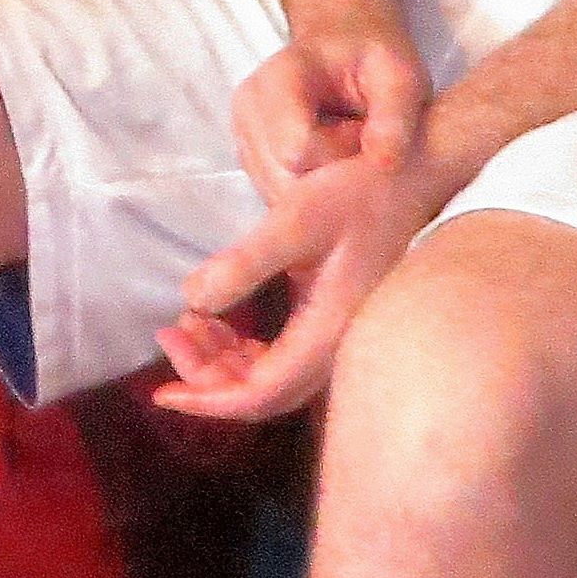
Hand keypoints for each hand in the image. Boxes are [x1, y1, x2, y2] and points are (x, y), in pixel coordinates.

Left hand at [151, 144, 455, 421]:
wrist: (414, 177)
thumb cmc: (360, 194)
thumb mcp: (296, 219)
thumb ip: (245, 263)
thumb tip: (191, 301)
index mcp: (327, 332)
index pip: (261, 393)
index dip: (208, 400)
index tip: (162, 393)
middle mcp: (335, 344)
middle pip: (263, 391)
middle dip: (207, 375)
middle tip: (168, 335)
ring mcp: (336, 333)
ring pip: (272, 373)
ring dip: (224, 360)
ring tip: (187, 323)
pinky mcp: (334, 316)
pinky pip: (284, 353)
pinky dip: (245, 345)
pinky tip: (220, 319)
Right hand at [231, 22, 426, 202]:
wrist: (343, 46)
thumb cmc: (370, 59)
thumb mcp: (398, 75)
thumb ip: (394, 116)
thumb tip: (383, 163)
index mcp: (278, 80)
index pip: (297, 149)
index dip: (341, 154)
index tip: (365, 131)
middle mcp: (248, 112)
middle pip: (287, 178)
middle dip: (331, 177)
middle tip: (359, 144)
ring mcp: (245, 139)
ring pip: (282, 194)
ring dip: (321, 187)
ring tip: (344, 150)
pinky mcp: (251, 161)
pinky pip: (280, 196)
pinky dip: (310, 192)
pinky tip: (330, 163)